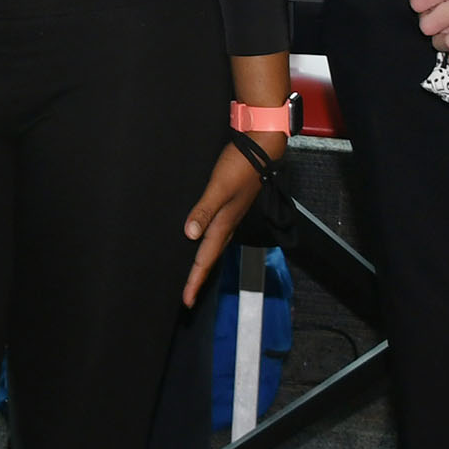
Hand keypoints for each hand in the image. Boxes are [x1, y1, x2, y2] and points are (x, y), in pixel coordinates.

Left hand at [181, 128, 284, 303]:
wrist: (262, 148)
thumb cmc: (240, 166)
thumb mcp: (218, 188)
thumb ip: (204, 211)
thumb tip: (189, 235)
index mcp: (224, 224)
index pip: (205, 258)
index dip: (195, 280)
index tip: (186, 301)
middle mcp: (228, 223)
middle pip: (211, 257)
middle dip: (199, 277)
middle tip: (189, 296)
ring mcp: (231, 214)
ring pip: (215, 246)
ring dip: (205, 262)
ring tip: (195, 276)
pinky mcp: (231, 204)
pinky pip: (217, 232)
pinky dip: (209, 243)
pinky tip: (202, 238)